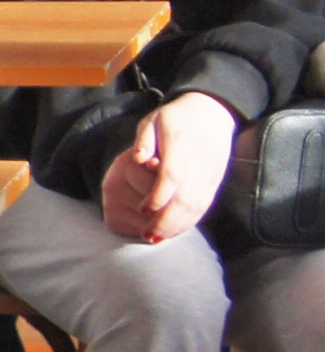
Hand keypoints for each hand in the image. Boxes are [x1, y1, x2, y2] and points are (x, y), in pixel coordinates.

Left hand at [102, 91, 237, 243]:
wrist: (214, 112)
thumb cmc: (176, 116)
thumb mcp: (154, 119)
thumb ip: (144, 140)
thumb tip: (137, 160)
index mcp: (182, 145)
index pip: (172, 176)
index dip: (158, 196)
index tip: (143, 210)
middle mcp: (199, 162)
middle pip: (185, 198)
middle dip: (165, 221)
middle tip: (146, 236)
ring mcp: (210, 173)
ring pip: (197, 206)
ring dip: (178, 226)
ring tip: (157, 239)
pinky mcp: (215, 180)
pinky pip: (205, 205)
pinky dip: (190, 221)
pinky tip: (175, 231)